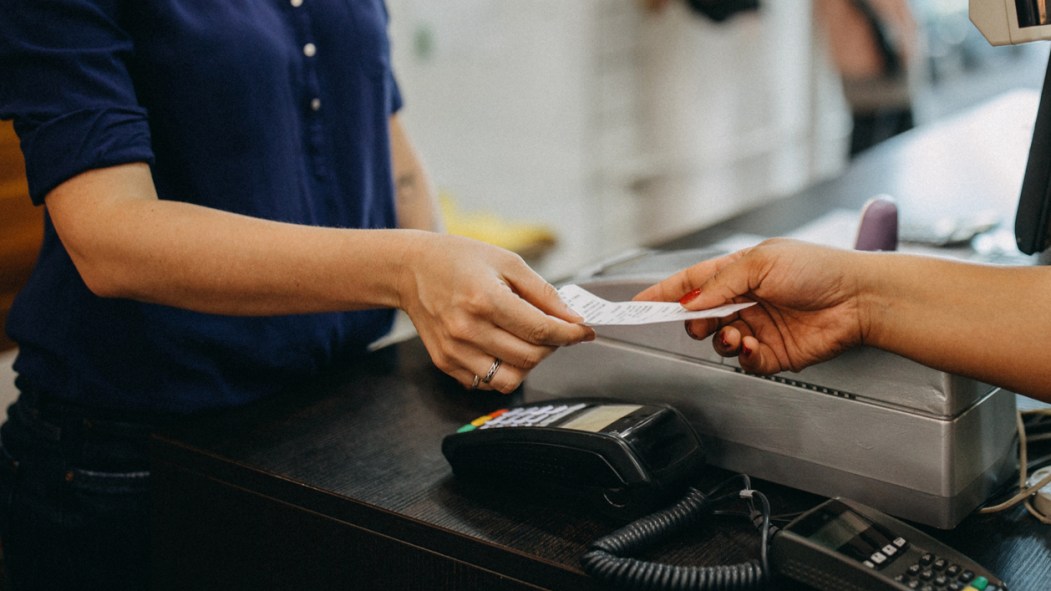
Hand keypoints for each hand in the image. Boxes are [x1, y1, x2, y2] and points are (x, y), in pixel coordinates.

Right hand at [398, 233, 594, 392]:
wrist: (411, 269)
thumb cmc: (460, 260)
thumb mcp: (507, 262)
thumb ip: (543, 293)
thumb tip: (573, 318)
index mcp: (485, 299)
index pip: (540, 330)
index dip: (570, 334)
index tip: (583, 332)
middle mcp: (467, 329)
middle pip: (529, 357)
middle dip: (551, 346)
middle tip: (552, 330)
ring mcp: (454, 350)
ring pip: (510, 379)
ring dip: (528, 364)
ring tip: (526, 341)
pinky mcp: (446, 362)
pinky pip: (486, 383)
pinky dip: (503, 369)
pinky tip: (502, 347)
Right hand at [633, 239, 867, 374]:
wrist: (858, 299)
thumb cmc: (819, 268)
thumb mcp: (761, 263)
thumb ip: (720, 285)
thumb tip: (691, 302)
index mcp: (738, 273)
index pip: (690, 283)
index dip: (663, 294)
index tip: (640, 305)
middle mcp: (744, 300)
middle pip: (700, 316)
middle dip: (694, 321)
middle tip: (701, 321)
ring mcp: (757, 327)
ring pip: (719, 341)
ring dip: (720, 339)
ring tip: (736, 333)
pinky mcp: (772, 353)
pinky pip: (744, 361)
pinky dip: (743, 356)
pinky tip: (752, 346)